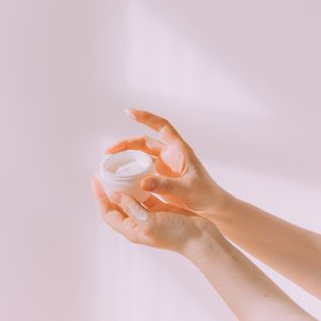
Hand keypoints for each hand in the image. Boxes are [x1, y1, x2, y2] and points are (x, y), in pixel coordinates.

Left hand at [91, 177, 221, 253]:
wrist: (200, 238)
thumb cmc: (176, 234)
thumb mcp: (149, 221)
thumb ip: (131, 207)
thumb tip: (115, 194)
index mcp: (132, 230)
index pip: (107, 213)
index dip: (99, 197)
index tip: (95, 179)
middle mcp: (137, 224)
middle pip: (116, 206)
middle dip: (108, 190)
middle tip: (104, 173)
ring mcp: (149, 218)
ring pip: (130, 200)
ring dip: (123, 187)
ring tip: (118, 173)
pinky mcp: (160, 211)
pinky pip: (145, 198)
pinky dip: (140, 187)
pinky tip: (138, 176)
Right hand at [106, 108, 230, 216]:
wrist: (212, 208)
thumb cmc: (205, 194)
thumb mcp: (187, 189)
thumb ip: (166, 185)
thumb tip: (143, 182)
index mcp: (179, 150)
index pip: (162, 126)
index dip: (146, 117)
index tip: (128, 112)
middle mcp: (170, 155)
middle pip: (144, 142)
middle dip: (126, 144)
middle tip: (108, 151)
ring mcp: (164, 167)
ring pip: (141, 157)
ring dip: (126, 157)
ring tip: (109, 162)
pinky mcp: (160, 179)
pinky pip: (142, 171)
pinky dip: (131, 172)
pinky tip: (120, 178)